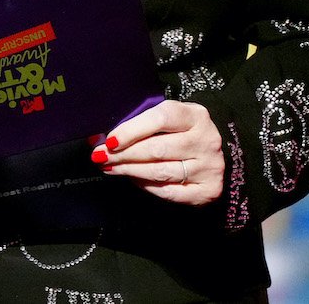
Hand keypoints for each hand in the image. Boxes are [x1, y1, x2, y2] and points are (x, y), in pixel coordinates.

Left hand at [90, 99, 223, 205]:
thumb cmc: (180, 132)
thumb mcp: (167, 118)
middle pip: (157, 149)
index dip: (131, 130)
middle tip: (100, 157)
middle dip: (123, 154)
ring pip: (160, 172)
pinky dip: (147, 186)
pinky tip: (133, 179)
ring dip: (129, 171)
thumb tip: (99, 138)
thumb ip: (140, 122)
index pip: (160, 119)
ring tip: (110, 167)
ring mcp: (210, 167)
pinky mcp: (208, 190)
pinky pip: (169, 192)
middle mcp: (206, 141)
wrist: (210, 153)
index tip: (109, 141)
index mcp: (196, 115)